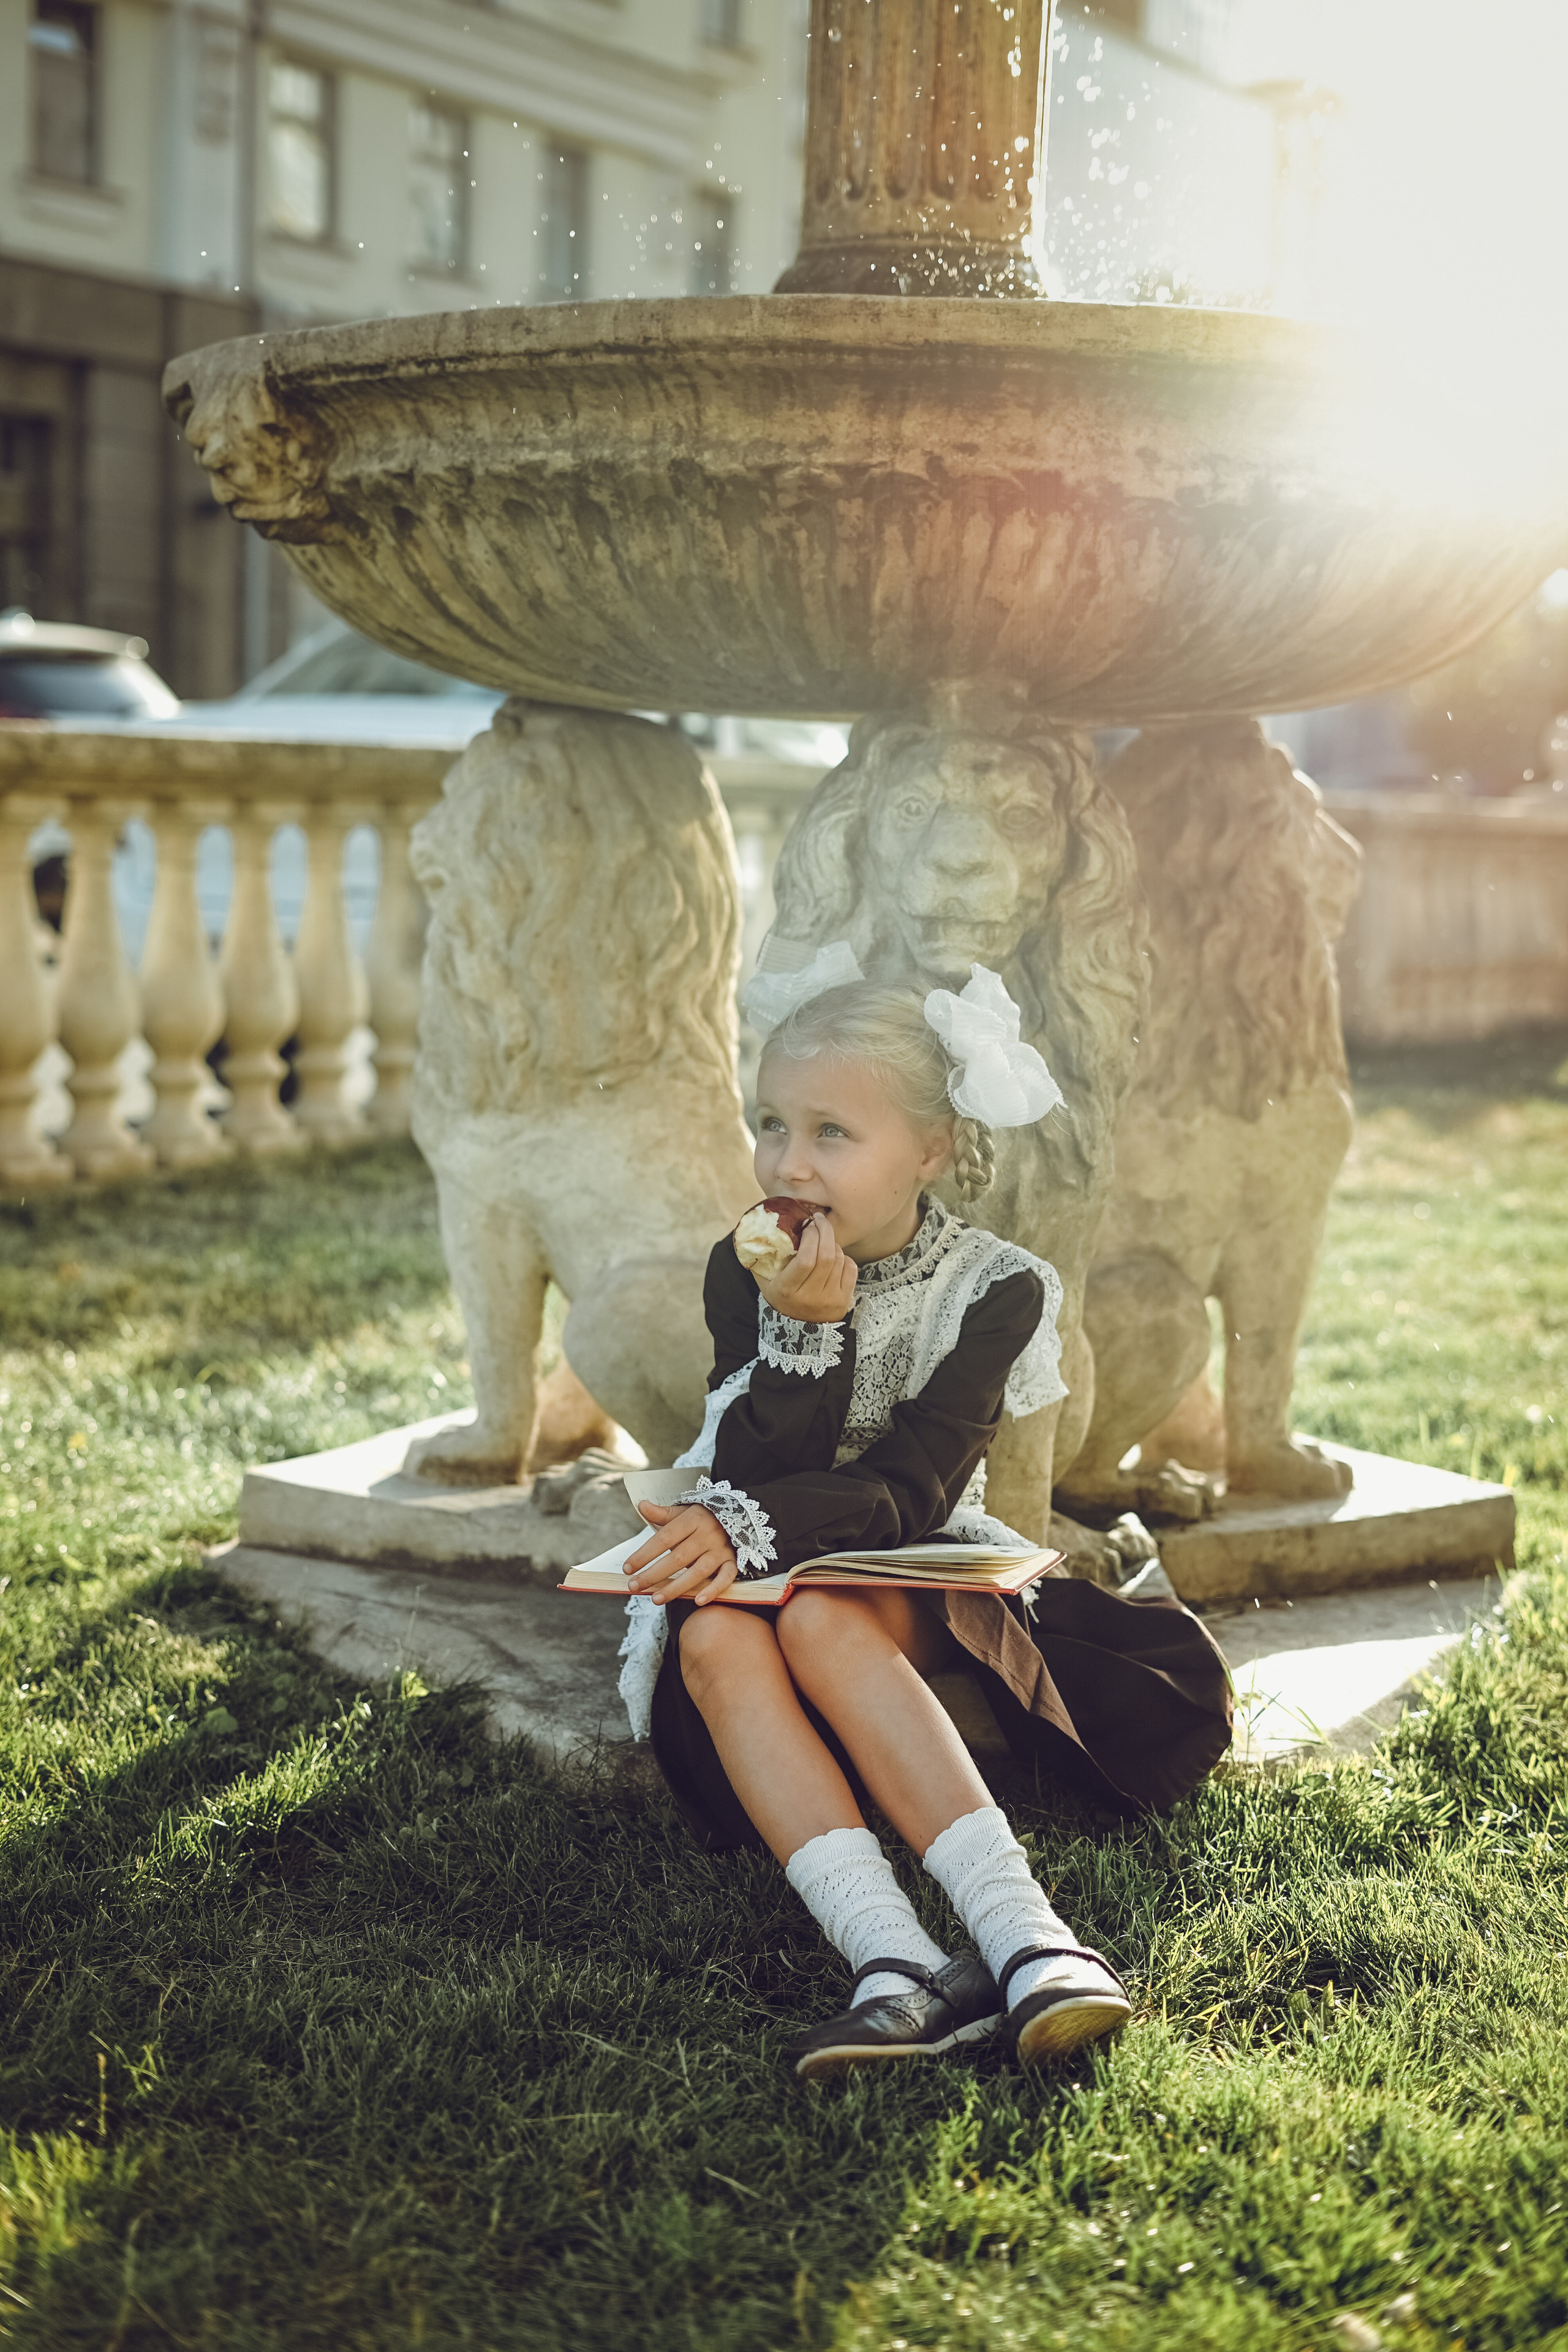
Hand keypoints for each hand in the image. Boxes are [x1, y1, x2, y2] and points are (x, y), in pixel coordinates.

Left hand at [624, 1501, 738, 1606]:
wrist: (739, 1515)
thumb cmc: (702, 1517)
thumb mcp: (683, 1511)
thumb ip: (662, 1513)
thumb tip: (641, 1505)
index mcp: (692, 1520)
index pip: (664, 1538)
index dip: (644, 1554)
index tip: (627, 1568)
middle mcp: (707, 1535)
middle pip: (678, 1557)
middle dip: (654, 1574)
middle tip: (634, 1586)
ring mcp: (721, 1549)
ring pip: (698, 1571)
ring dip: (677, 1587)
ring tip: (656, 1599)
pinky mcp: (732, 1561)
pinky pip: (726, 1577)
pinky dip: (714, 1590)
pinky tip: (698, 1601)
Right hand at [758, 1211, 856, 1324]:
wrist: (798, 1331)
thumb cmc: (780, 1299)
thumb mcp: (764, 1282)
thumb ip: (760, 1259)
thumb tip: (756, 1231)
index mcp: (788, 1290)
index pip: (806, 1259)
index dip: (810, 1237)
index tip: (807, 1224)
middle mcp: (811, 1296)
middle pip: (825, 1256)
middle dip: (824, 1232)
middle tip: (819, 1220)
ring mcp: (830, 1299)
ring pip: (839, 1260)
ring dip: (833, 1243)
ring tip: (824, 1238)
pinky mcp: (844, 1300)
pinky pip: (851, 1269)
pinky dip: (845, 1256)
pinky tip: (835, 1254)